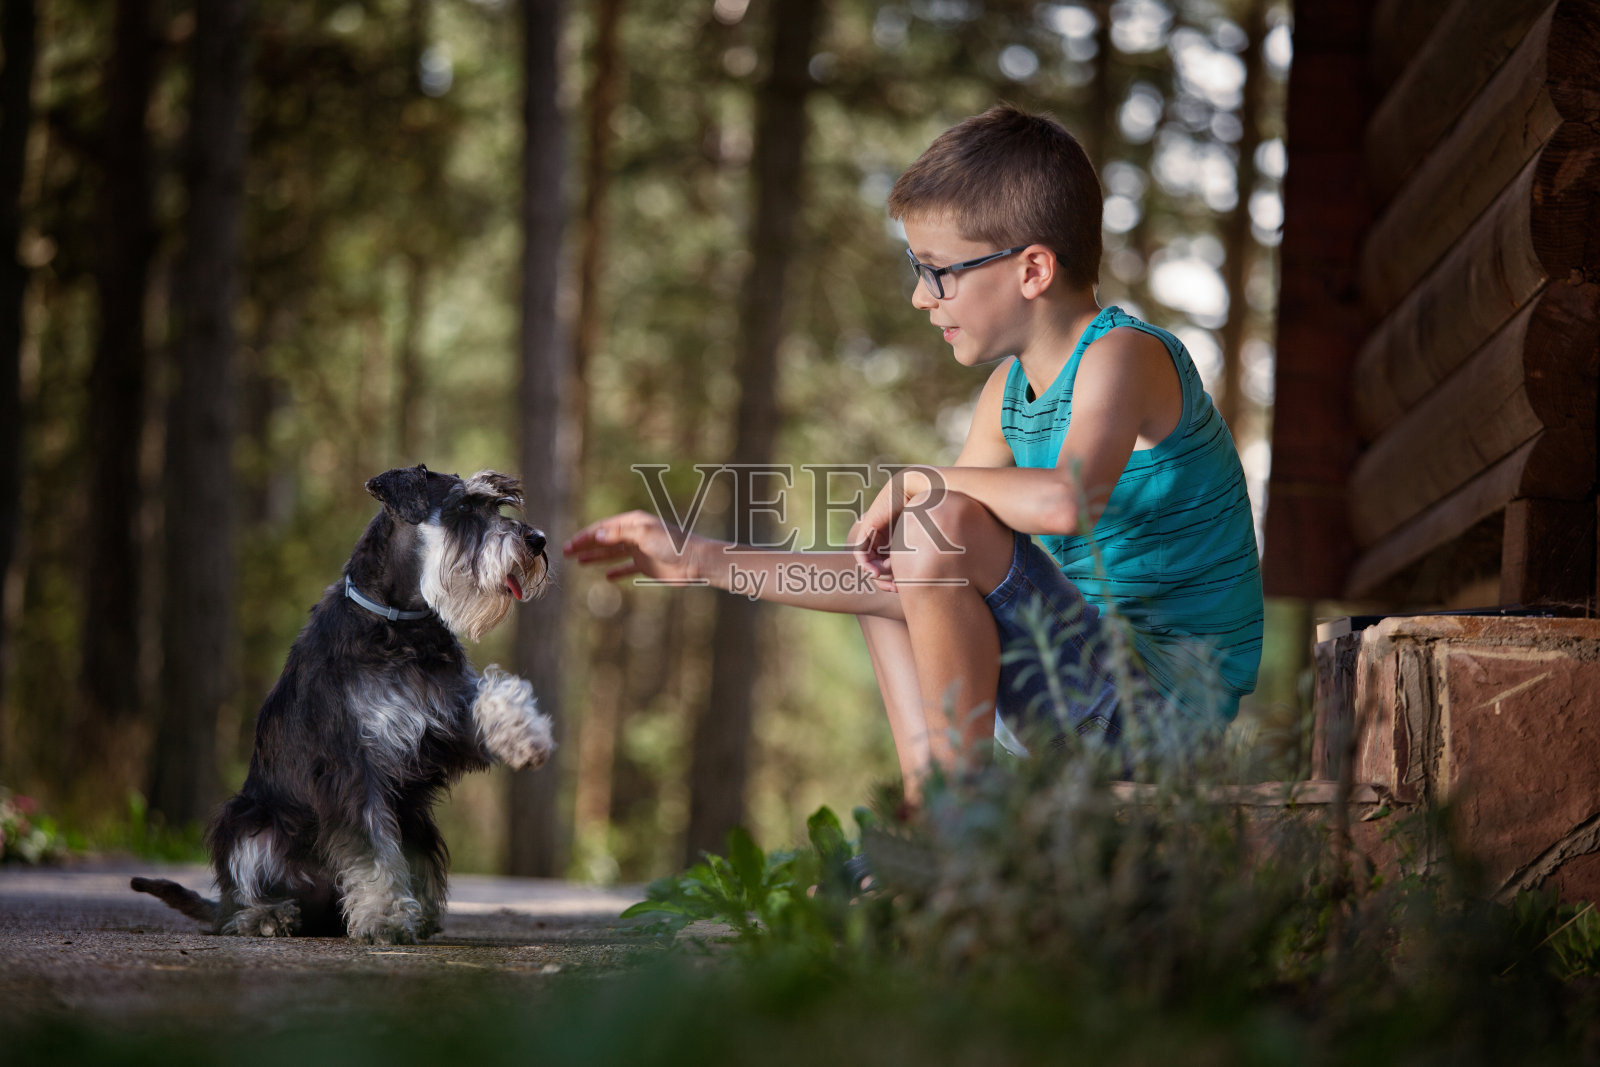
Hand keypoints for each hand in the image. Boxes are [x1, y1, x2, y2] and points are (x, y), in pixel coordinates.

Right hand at [562, 510, 708, 583]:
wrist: (695, 561)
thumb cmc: (673, 544)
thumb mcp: (644, 534)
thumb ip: (619, 533)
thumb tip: (597, 534)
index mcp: (633, 522)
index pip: (603, 528)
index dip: (584, 537)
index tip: (568, 545)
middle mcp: (635, 534)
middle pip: (604, 540)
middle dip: (585, 546)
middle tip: (566, 553)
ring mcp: (640, 550)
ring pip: (612, 554)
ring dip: (596, 557)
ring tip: (579, 562)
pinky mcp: (647, 565)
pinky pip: (627, 568)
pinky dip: (616, 571)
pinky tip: (607, 576)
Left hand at [848, 468, 933, 590]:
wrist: (925, 489)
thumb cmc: (936, 512)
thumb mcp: (927, 540)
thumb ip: (922, 555)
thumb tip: (926, 578)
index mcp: (899, 536)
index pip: (891, 561)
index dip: (895, 577)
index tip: (902, 588)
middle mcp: (886, 533)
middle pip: (878, 562)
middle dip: (884, 579)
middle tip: (893, 590)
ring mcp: (875, 530)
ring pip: (869, 559)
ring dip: (876, 574)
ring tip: (887, 583)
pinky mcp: (867, 526)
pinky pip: (861, 550)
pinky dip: (866, 563)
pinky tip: (875, 572)